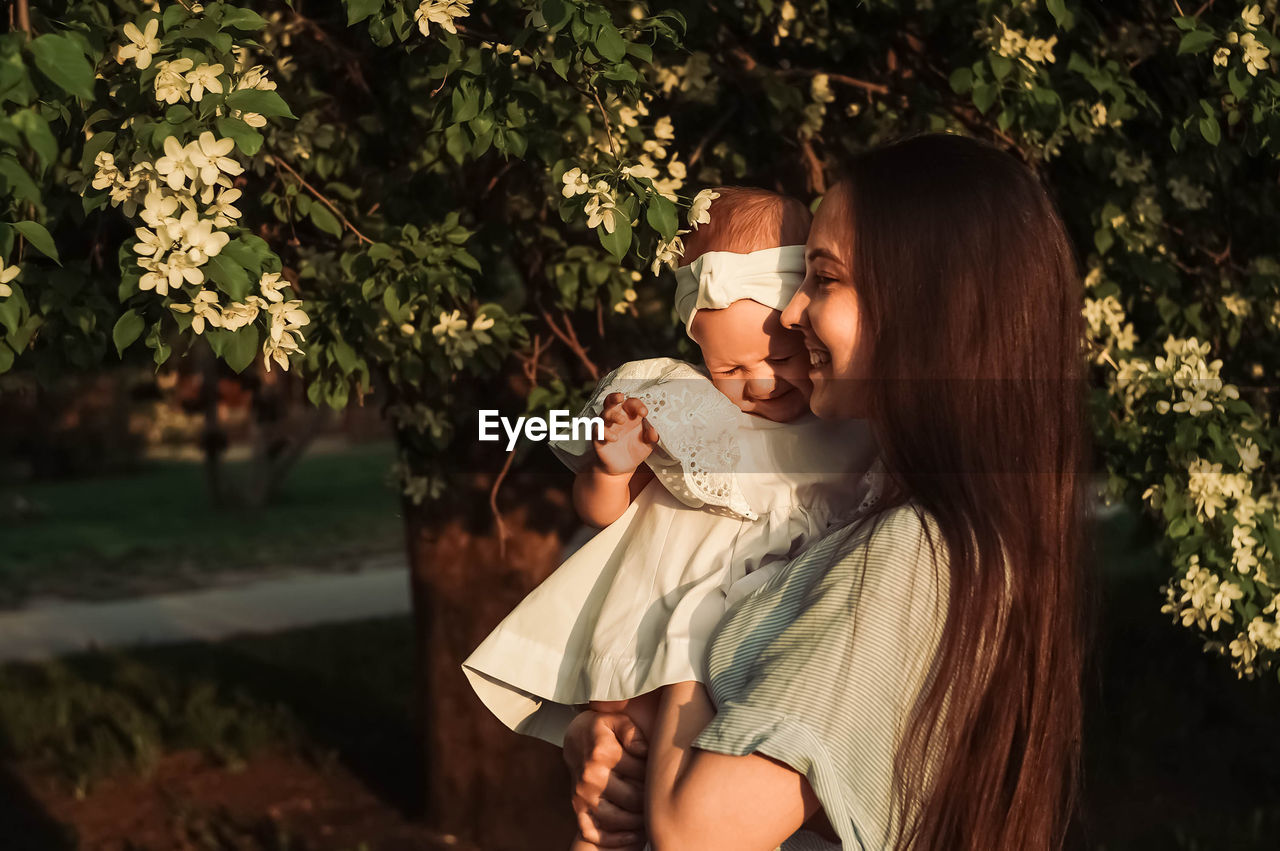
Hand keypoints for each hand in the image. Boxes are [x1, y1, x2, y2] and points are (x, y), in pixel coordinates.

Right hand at [564, 710, 648, 848]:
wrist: (573, 737)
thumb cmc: (601, 729)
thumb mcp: (616, 720)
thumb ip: (633, 733)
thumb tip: (646, 751)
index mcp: (603, 754)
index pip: (642, 774)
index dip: (657, 777)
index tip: (663, 776)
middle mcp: (591, 777)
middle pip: (633, 800)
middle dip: (651, 801)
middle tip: (660, 798)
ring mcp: (582, 795)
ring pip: (617, 819)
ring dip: (637, 822)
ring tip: (650, 815)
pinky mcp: (577, 806)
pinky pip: (594, 832)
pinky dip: (614, 839)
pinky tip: (632, 835)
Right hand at [593, 393, 659, 476]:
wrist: (622, 467)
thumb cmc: (635, 450)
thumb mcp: (647, 444)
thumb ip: (651, 437)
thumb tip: (655, 432)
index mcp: (630, 415)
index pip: (631, 403)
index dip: (637, 405)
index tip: (644, 412)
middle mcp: (617, 418)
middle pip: (612, 401)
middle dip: (615, 397)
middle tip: (621, 397)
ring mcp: (607, 427)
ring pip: (605, 414)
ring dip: (613, 415)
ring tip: (622, 421)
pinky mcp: (598, 438)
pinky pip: (598, 431)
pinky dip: (605, 432)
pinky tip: (614, 438)